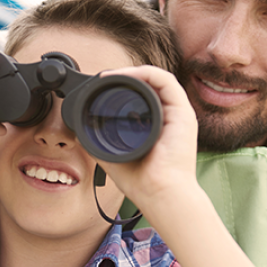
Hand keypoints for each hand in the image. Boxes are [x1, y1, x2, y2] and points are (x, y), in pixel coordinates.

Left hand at [95, 65, 200, 214]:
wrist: (161, 194)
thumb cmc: (143, 183)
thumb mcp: (114, 157)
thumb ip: (101, 143)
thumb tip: (83, 132)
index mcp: (157, 126)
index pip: (142, 97)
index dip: (122, 87)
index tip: (100, 87)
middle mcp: (169, 117)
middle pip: (149, 85)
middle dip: (126, 77)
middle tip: (103, 79)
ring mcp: (178, 114)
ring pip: (157, 79)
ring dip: (133, 72)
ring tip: (111, 76)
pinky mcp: (183, 113)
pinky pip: (166, 81)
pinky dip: (145, 74)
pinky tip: (127, 76)